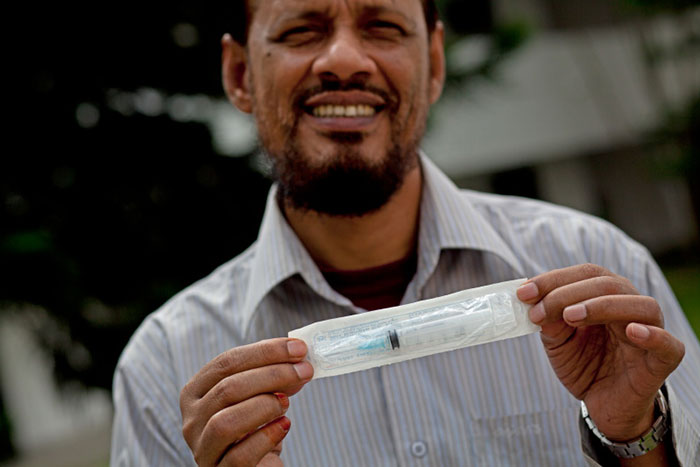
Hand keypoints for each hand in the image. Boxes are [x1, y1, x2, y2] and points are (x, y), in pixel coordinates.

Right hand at [179, 338, 313, 465]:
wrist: (256, 466)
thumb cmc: (256, 428)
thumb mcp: (259, 396)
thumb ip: (273, 377)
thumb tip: (298, 359)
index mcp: (196, 392)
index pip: (226, 363)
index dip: (265, 352)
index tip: (298, 348)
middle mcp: (192, 420)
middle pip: (227, 388)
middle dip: (272, 374)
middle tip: (304, 370)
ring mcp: (203, 449)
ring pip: (225, 423)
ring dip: (264, 406)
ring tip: (286, 403)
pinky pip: (240, 456)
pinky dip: (266, 437)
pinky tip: (284, 426)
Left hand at [517, 264, 684, 440]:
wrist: (602, 404)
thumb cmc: (584, 365)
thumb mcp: (558, 342)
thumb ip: (550, 321)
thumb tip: (535, 301)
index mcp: (606, 296)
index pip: (585, 274)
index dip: (553, 280)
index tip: (523, 293)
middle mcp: (630, 306)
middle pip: (608, 284)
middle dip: (568, 293)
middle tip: (540, 311)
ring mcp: (650, 331)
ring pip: (640, 305)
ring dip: (602, 305)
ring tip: (571, 316)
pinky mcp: (662, 361)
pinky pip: (669, 344)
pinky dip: (653, 335)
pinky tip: (631, 332)